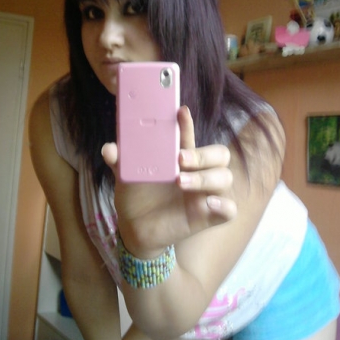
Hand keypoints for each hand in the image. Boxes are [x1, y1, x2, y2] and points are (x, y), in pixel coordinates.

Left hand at [101, 106, 236, 257]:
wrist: (135, 228)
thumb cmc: (136, 195)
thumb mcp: (126, 175)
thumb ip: (119, 161)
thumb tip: (109, 149)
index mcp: (181, 157)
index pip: (190, 136)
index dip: (188, 124)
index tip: (180, 112)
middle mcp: (198, 172)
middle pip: (219, 154)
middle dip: (203, 154)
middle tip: (180, 158)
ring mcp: (206, 193)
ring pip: (225, 177)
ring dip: (206, 178)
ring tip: (181, 182)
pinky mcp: (209, 215)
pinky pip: (230, 209)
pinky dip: (223, 206)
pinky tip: (208, 204)